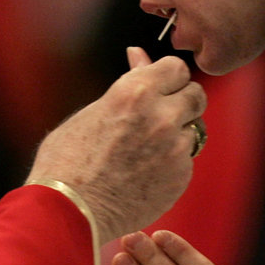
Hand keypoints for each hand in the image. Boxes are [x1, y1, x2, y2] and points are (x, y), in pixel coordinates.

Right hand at [27, 47, 203, 240]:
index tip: (158, 87)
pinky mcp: (181, 177)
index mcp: (135, 91)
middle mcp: (161, 115)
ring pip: (194, 129)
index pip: (177, 67)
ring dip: (177, 134)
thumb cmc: (68, 158)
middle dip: (181, 101)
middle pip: (196, 94)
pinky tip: (145, 172)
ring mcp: (175, 148)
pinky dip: (172, 163)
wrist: (68, 210)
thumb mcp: (93, 110)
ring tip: (145, 149)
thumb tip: (138, 53)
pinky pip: (187, 160)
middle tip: (158, 115)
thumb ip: (126, 83)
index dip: (168, 77)